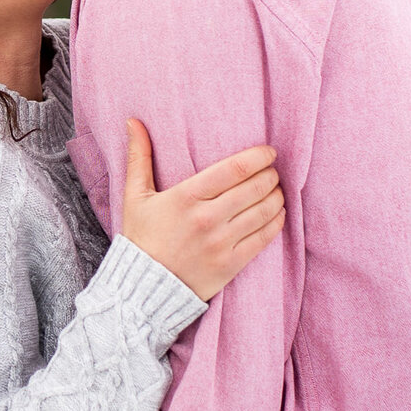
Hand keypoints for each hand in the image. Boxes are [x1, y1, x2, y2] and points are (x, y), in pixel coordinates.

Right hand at [117, 119, 283, 301]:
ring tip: (276, 190)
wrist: (142, 289)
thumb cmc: (141, 237)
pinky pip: (264, 238)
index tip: (268, 152)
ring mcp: (221, 243)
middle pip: (255, 188)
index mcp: (186, 198)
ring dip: (276, 196)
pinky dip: (276, 221)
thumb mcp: (135, 196)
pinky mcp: (231, 264)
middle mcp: (207, 219)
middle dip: (270, 175)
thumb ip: (139, 156)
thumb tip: (133, 121)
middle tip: (272, 171)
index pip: (235, 169)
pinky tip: (277, 213)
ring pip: (264, 211)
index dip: (259, 156)